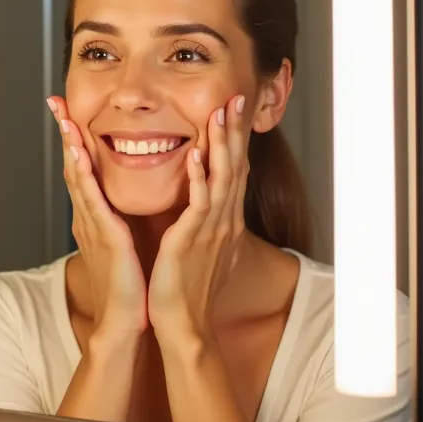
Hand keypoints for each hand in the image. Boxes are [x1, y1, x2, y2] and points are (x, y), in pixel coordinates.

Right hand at [48, 96, 147, 340]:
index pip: (82, 169)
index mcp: (94, 217)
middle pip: (72, 165)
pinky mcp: (104, 236)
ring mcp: (92, 225)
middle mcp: (87, 217)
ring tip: (64, 117)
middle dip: (65, 132)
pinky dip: (84, 174)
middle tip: (56, 101)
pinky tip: (79, 155)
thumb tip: (121, 202)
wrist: (124, 321)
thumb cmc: (128, 286)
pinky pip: (93, 199)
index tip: (68, 110)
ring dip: (70, 145)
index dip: (74, 139)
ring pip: (78, 177)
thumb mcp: (122, 243)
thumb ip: (118, 220)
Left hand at [148, 94, 247, 345]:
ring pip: (221, 177)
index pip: (234, 171)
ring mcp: (211, 229)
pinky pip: (199, 203)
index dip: (236, 139)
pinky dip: (201, 177)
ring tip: (220, 112)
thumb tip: (211, 210)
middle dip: (235, 131)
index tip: (235, 110)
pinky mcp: (192, 240)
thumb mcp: (203, 249)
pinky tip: (198, 154)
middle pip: (235, 166)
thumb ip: (208, 225)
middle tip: (238, 96)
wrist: (184, 324)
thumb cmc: (188, 290)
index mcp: (224, 221)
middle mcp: (223, 221)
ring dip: (222, 143)